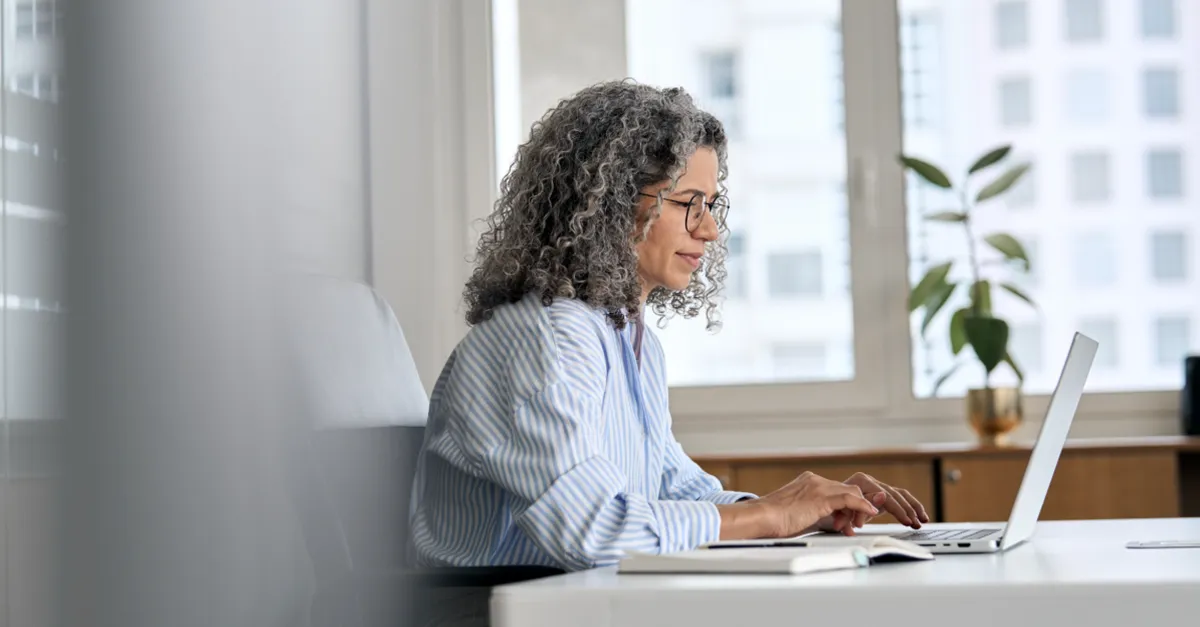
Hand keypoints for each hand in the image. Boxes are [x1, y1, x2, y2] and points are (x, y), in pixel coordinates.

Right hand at [753, 471, 879, 538]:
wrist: (762, 518)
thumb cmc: (773, 521)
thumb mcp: (799, 515)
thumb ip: (817, 515)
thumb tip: (834, 525)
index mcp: (808, 482)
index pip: (836, 489)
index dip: (847, 505)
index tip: (851, 519)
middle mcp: (814, 480)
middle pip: (847, 489)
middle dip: (856, 507)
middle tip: (856, 524)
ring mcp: (818, 487)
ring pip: (851, 492)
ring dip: (858, 510)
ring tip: (855, 526)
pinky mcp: (821, 497)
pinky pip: (850, 498)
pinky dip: (863, 506)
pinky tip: (870, 513)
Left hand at [821, 472, 928, 531]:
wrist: (820, 505)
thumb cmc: (828, 508)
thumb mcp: (840, 509)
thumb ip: (860, 504)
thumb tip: (883, 496)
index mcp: (860, 482)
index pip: (884, 495)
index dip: (896, 509)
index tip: (905, 521)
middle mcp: (869, 481)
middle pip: (893, 494)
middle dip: (905, 510)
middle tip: (914, 523)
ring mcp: (875, 486)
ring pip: (899, 494)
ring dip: (912, 507)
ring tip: (921, 521)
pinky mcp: (880, 493)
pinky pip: (899, 496)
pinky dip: (910, 505)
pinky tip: (920, 515)